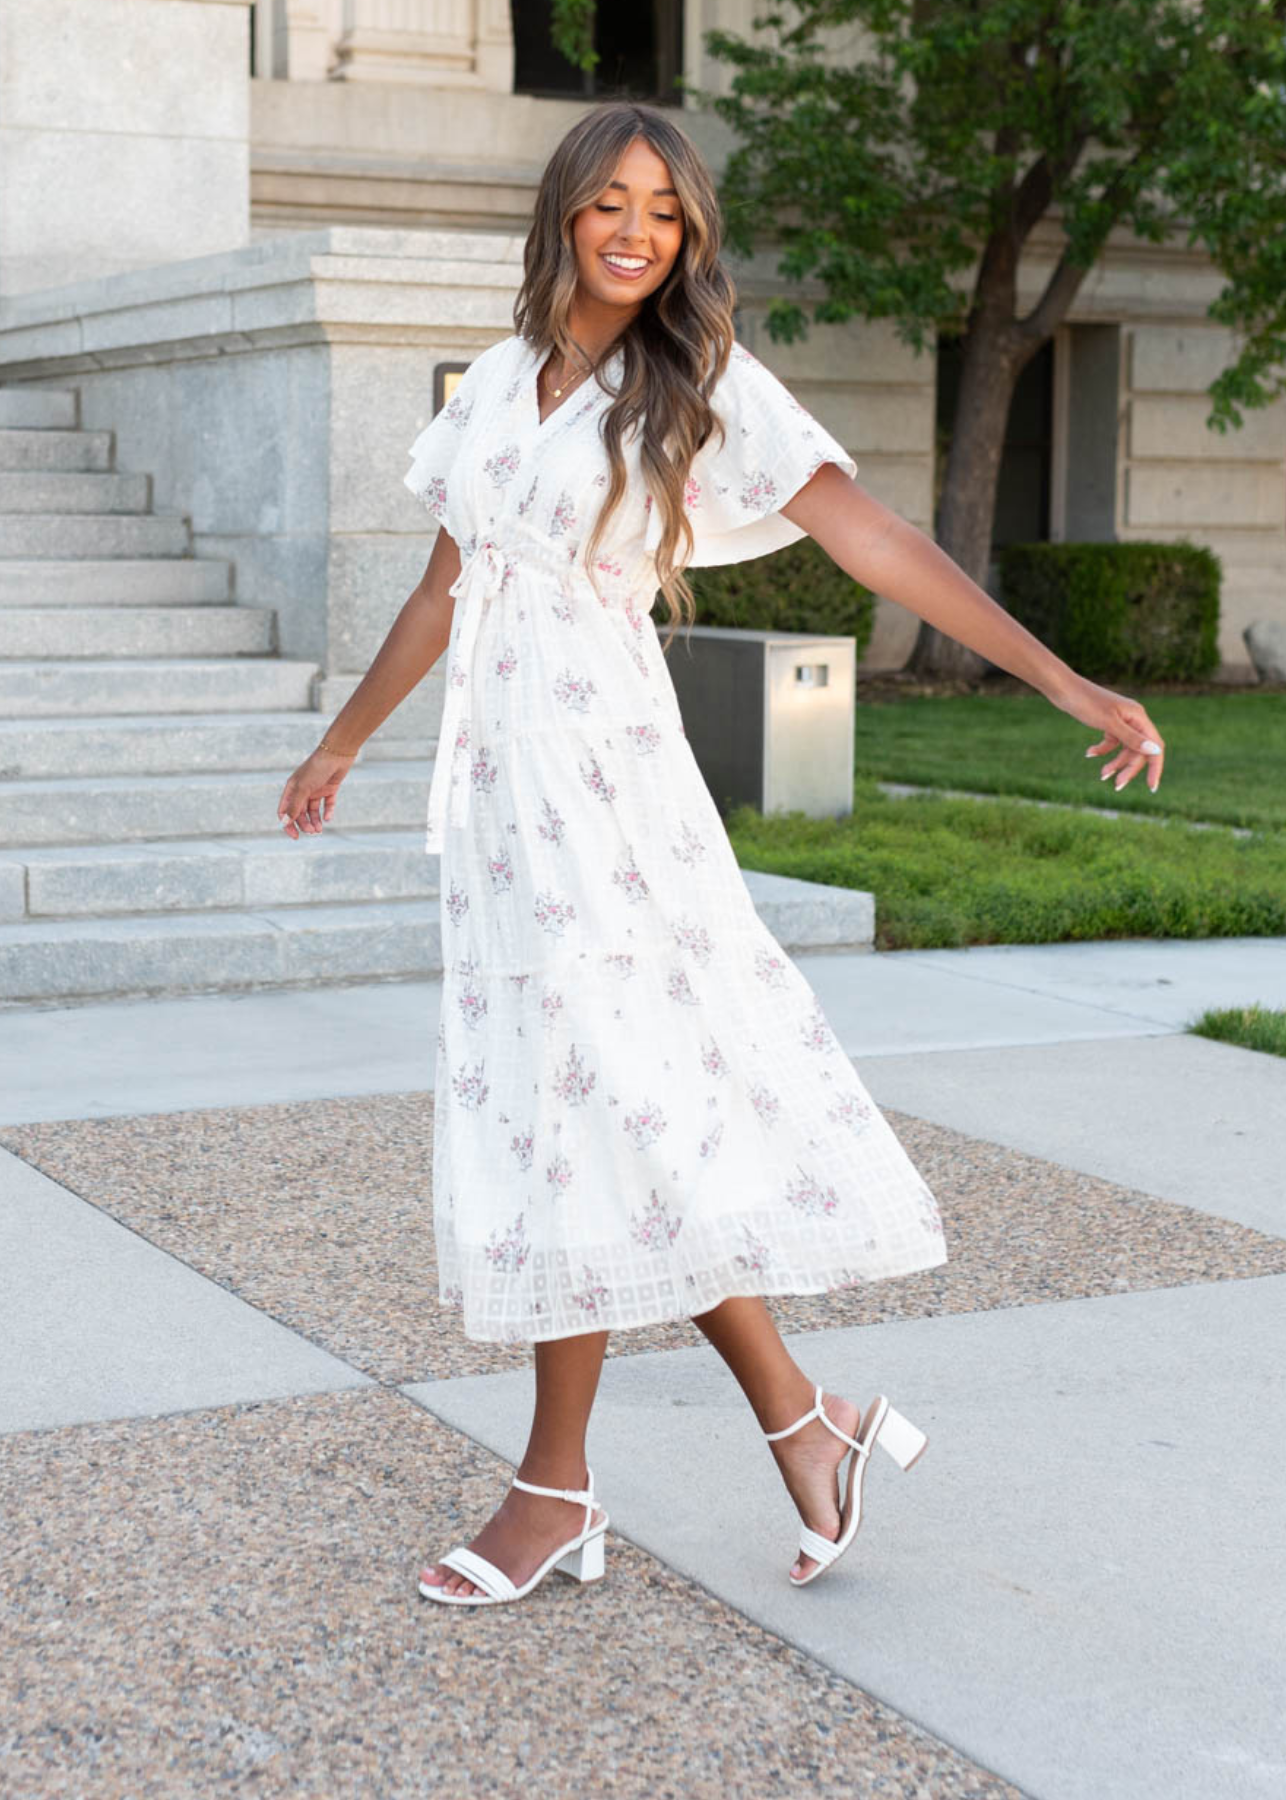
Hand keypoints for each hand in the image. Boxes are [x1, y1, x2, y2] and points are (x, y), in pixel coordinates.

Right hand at [277, 748, 356, 837]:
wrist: (337, 753)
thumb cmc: (317, 768)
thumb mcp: (304, 788)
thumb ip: (295, 806)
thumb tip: (285, 822)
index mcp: (292, 789)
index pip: (284, 811)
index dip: (288, 824)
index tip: (296, 836)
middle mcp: (302, 790)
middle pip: (299, 813)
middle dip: (305, 824)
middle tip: (314, 832)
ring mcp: (316, 789)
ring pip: (313, 811)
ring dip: (315, 821)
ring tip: (320, 829)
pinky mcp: (329, 788)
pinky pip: (327, 804)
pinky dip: (327, 812)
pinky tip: (328, 818)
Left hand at [1045, 673, 1164, 794]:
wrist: (1063, 688)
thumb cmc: (1085, 702)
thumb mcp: (1108, 723)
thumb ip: (1131, 738)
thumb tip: (1155, 751)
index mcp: (1138, 717)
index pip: (1155, 746)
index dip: (1155, 767)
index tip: (1151, 787)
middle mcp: (1133, 718)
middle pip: (1139, 750)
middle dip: (1128, 768)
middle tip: (1116, 786)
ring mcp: (1121, 721)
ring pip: (1125, 748)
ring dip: (1115, 762)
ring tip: (1102, 775)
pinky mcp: (1108, 722)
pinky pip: (1111, 742)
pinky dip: (1103, 750)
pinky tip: (1089, 754)